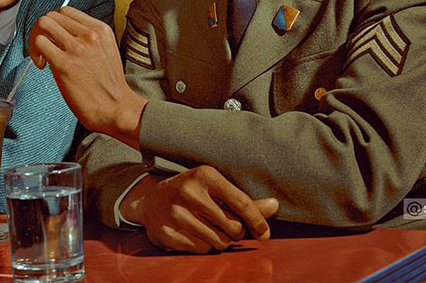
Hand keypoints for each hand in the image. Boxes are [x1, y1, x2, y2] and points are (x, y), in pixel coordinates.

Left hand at [28, 6, 145, 147]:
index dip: (55, 23)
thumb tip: (64, 35)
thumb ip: (88, 38)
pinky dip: (35, 52)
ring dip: (36, 38)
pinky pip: (40, 43)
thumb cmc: (108, 86)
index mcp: (100, 29)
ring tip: (41, 55)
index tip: (54, 38)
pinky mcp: (65, 64)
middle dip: (43, 30)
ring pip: (44, 24)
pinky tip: (42, 65)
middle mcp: (89, 34)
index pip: (66, 11)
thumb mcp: (106, 51)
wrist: (116, 109)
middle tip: (43, 47)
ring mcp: (77, 48)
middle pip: (52, 15)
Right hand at [122, 167, 278, 253]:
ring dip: (220, 241)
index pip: (241, 202)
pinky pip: (202, 250)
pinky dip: (204, 247)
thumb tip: (275, 206)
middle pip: (233, 227)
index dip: (257, 220)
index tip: (265, 233)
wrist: (150, 202)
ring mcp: (177, 214)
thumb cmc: (191, 193)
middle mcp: (190, 192)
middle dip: (235, 231)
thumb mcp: (214, 188)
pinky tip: (195, 234)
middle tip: (228, 226)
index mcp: (205, 175)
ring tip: (209, 228)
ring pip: (219, 242)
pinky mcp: (169, 233)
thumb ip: (243, 200)